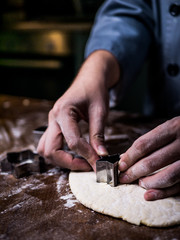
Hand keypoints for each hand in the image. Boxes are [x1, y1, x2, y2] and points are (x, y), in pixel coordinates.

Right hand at [37, 50, 119, 170]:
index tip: (99, 163)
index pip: (72, 141)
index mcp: (63, 111)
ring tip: (80, 161)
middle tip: (87, 166)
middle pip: (50, 150)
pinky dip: (59, 153)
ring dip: (60, 160)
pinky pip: (49, 144)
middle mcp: (53, 117)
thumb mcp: (100, 112)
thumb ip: (98, 134)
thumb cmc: (95, 90)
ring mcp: (52, 121)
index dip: (87, 155)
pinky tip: (74, 153)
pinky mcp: (54, 124)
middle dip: (68, 163)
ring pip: (45, 149)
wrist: (89, 78)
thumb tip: (101, 155)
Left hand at [119, 117, 179, 200]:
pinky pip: (179, 186)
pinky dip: (162, 192)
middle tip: (123, 178)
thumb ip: (151, 141)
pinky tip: (149, 194)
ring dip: (148, 183)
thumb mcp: (169, 128)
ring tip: (139, 183)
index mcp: (173, 128)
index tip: (120, 165)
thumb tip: (127, 157)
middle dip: (134, 172)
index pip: (144, 145)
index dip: (129, 157)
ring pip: (167, 176)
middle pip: (152, 162)